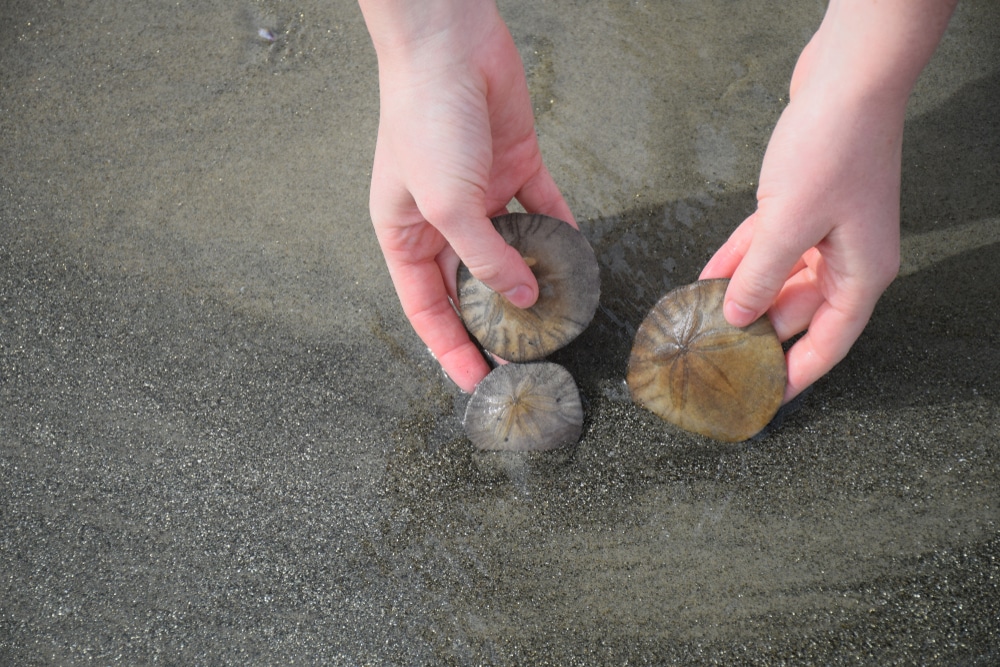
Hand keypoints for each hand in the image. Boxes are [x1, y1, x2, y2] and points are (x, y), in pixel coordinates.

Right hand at [361, 0, 572, 391]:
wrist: (450, 43)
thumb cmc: (425, 121)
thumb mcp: (446, 205)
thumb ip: (485, 259)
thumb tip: (524, 299)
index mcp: (406, 234)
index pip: (428, 309)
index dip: (450, 348)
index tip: (478, 382)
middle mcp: (443, 220)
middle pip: (471, 288)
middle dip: (496, 324)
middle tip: (527, 359)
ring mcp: (482, 195)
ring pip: (511, 253)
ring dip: (533, 283)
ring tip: (560, 319)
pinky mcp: (516, 168)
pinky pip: (543, 212)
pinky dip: (560, 235)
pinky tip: (579, 262)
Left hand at [700, 82, 903, 402]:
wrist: (847, 79)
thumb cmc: (832, 151)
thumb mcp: (790, 224)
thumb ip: (760, 277)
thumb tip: (736, 318)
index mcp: (860, 275)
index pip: (827, 344)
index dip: (795, 376)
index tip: (763, 402)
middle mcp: (845, 259)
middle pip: (797, 314)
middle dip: (756, 334)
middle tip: (711, 358)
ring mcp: (824, 231)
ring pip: (776, 280)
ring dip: (739, 297)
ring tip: (699, 324)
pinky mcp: (802, 205)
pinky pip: (764, 247)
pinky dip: (736, 262)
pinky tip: (702, 280)